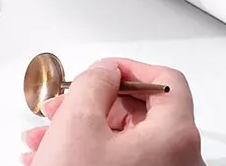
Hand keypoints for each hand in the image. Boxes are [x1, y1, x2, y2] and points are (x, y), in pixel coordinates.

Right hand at [22, 59, 202, 165]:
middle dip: (93, 107)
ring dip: (82, 133)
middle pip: (140, 115)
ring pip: (123, 144)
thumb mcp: (79, 123)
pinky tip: (54, 160)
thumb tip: (105, 72)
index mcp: (176, 137)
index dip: (130, 70)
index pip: (166, 83)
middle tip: (63, 107)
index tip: (104, 71)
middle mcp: (180, 163)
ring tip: (45, 139)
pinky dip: (89, 158)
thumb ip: (95, 82)